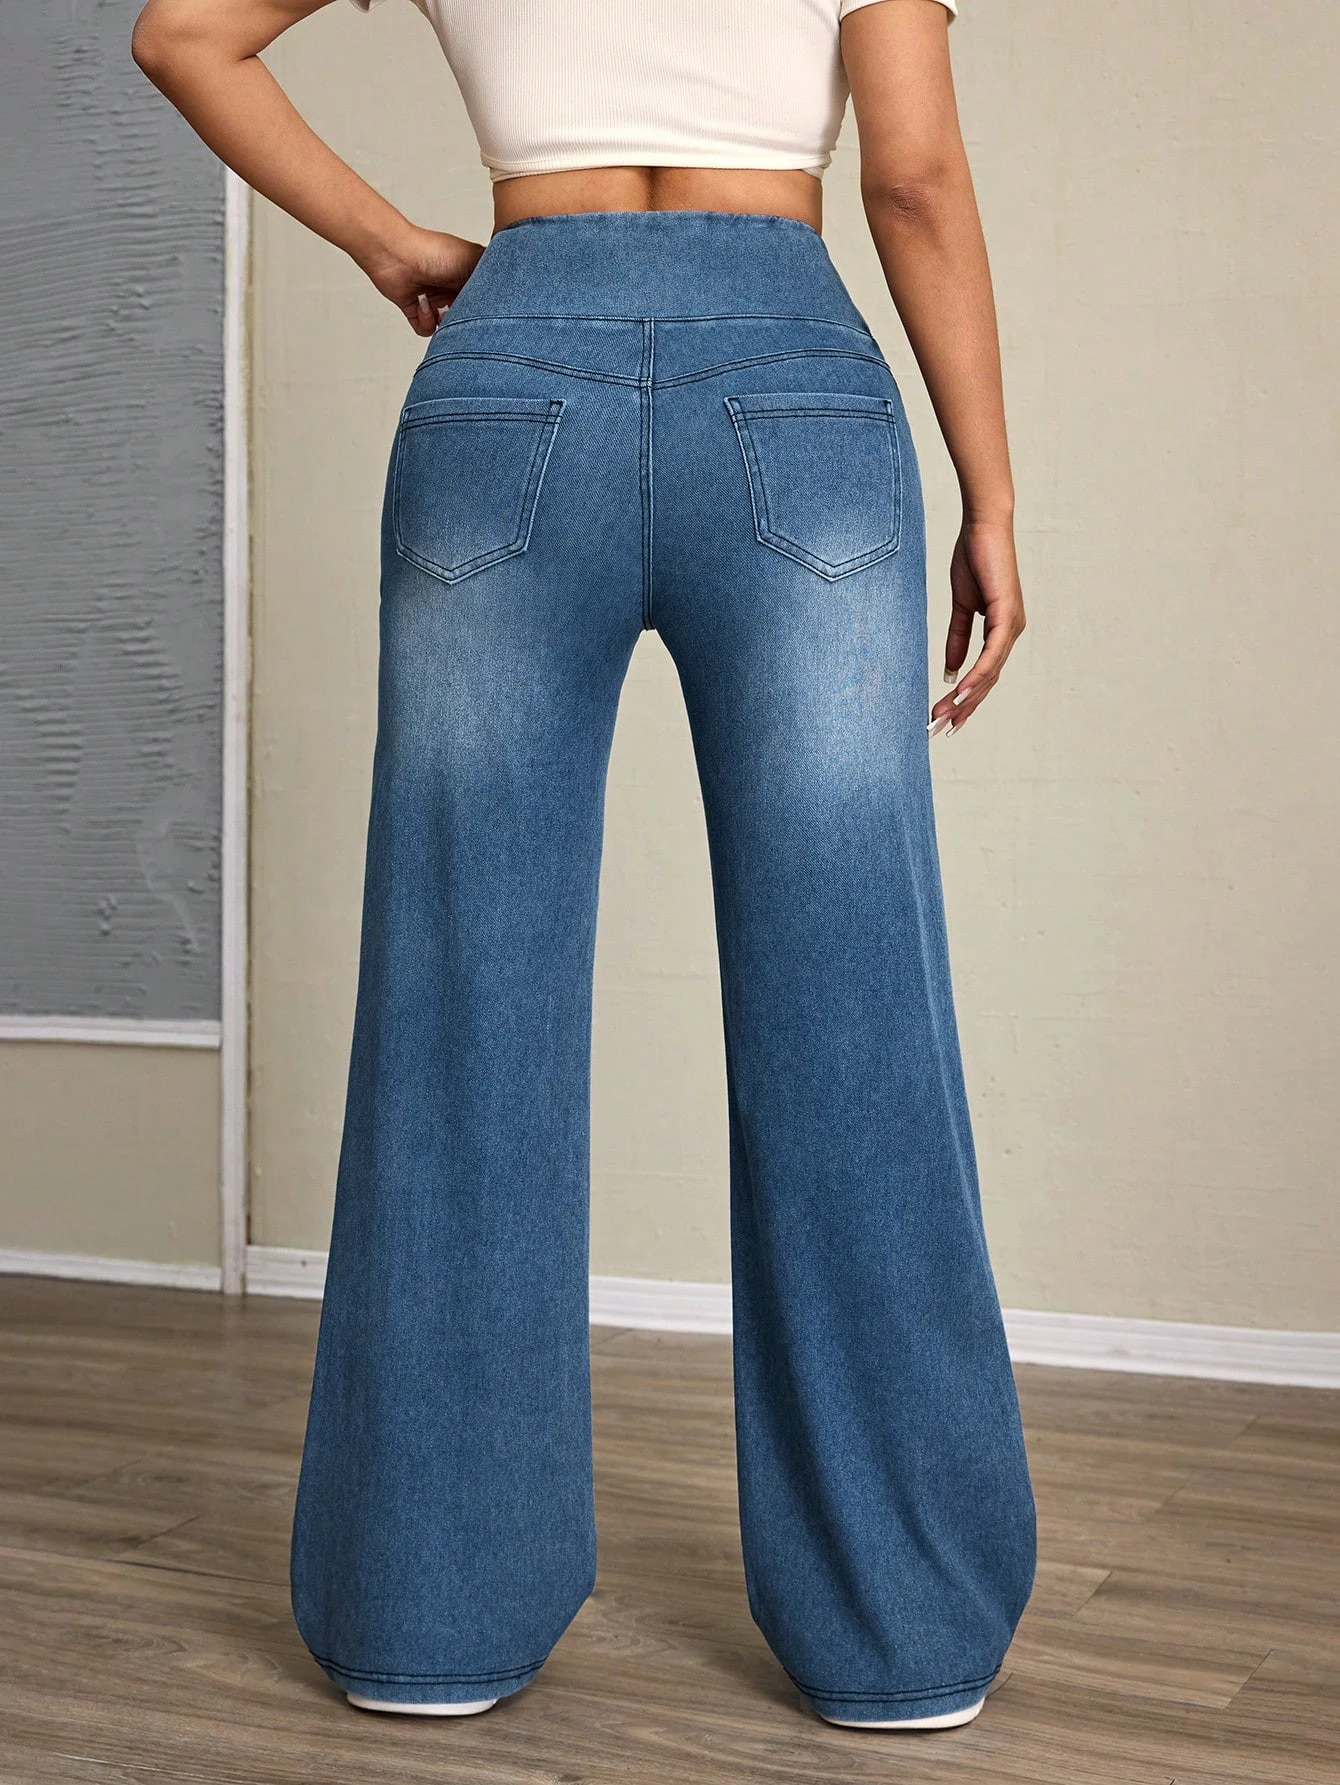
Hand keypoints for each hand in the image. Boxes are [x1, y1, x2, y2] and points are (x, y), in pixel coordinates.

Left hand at [359, 225, 486, 335]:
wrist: (397, 256)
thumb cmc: (434, 252)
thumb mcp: (475, 260)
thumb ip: (495, 278)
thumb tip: (509, 295)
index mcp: (469, 273)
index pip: (485, 298)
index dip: (486, 307)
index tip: (488, 313)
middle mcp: (452, 286)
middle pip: (467, 314)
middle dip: (465, 318)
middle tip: (465, 315)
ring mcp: (435, 298)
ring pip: (449, 326)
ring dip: (444, 322)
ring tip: (440, 309)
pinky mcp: (417, 309)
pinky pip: (427, 329)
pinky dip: (425, 322)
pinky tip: (423, 306)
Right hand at [929, 516, 1026, 735]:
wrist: (983, 527)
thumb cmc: (974, 559)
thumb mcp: (962, 606)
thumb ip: (957, 638)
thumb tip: (949, 671)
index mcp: (1001, 631)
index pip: (983, 675)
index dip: (964, 699)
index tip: (944, 718)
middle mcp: (1011, 633)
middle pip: (986, 682)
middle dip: (962, 708)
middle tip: (938, 730)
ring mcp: (1012, 626)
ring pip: (989, 673)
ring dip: (965, 698)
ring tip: (943, 717)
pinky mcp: (1007, 615)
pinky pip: (992, 654)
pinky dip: (976, 674)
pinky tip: (960, 692)